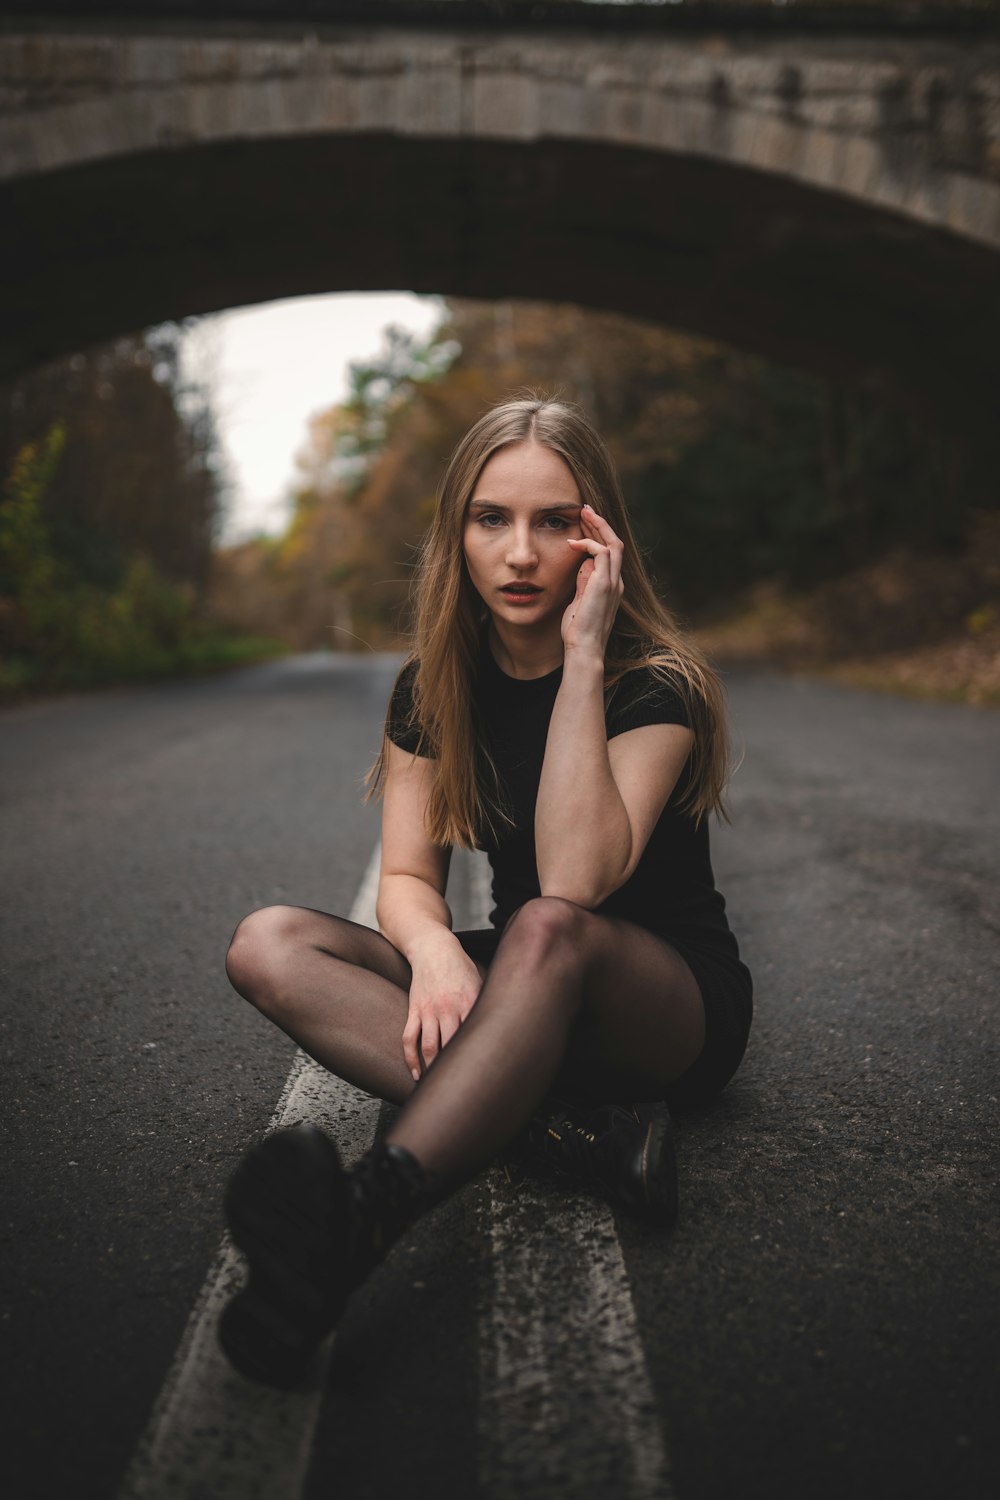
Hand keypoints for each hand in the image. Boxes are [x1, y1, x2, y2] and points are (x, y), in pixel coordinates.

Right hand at [402, 932, 483, 1080]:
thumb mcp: (480, 983)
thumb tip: (502, 1029)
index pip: (474, 1035)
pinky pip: (409, 1038)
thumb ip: (486, 1005)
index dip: (477, 1057)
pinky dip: (410, 1059)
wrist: (434, 949)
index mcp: (469, 1001)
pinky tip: (416, 1073)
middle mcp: (448, 1008)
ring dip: (433, 1069)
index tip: (483, 1075)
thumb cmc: (461, 968)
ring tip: (438, 1086)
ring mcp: (429, 1010)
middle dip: (454, 1068)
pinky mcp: (414, 1010)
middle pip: (451, 1045)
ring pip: (429, 1047)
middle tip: (461, 1088)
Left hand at [562, 503, 624, 656]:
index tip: (583, 523)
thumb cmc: (577, 630)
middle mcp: (616, 582)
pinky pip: (601, 554)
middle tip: (584, 509)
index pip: (609, 553)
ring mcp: (612, 583)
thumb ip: (583, 583)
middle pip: (615, 543)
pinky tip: (573, 543)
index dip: (598, 535)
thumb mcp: (579, 601)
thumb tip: (583, 564)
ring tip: (583, 513)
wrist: (583, 648)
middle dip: (600, 524)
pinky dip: (588, 544)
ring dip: (598, 526)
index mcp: (611, 586)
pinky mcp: (604, 584)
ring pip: (613, 543)